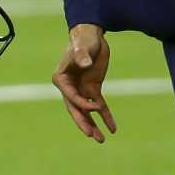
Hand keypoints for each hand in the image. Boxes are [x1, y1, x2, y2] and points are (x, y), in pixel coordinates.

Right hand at [54, 23, 114, 142]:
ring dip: (94, 125)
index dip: (83, 104)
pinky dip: (105, 116)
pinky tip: (112, 128)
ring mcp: (81, 89)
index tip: (96, 106)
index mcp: (61, 79)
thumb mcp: (82, 46)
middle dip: (84, 124)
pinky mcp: (93, 88)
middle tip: (92, 136)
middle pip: (76, 109)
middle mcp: (69, 87)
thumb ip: (81, 55)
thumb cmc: (84, 39)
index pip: (71, 97)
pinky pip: (99, 105)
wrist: (92, 35)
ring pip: (87, 111)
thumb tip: (85, 64)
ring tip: (102, 139)